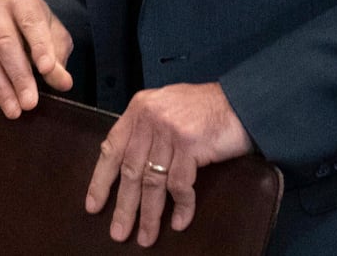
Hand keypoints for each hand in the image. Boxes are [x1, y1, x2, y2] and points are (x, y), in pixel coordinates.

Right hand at [0, 0, 72, 116]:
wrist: (13, 19)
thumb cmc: (36, 29)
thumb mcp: (54, 37)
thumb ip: (58, 58)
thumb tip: (64, 83)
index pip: (31, 23)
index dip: (40, 47)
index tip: (47, 70)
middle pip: (5, 44)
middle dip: (19, 76)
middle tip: (30, 103)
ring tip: (14, 110)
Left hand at [86, 82, 251, 247]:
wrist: (242, 101)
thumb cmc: (207, 107)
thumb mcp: (168, 107)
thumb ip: (147, 128)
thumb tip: (129, 164)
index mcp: (140, 108)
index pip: (112, 148)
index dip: (101, 180)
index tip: (94, 205)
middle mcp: (150, 117)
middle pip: (131, 170)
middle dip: (125, 207)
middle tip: (119, 232)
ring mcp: (170, 130)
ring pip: (152, 182)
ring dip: (149, 215)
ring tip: (146, 236)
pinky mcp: (189, 144)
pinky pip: (179, 185)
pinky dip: (180, 207)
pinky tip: (179, 222)